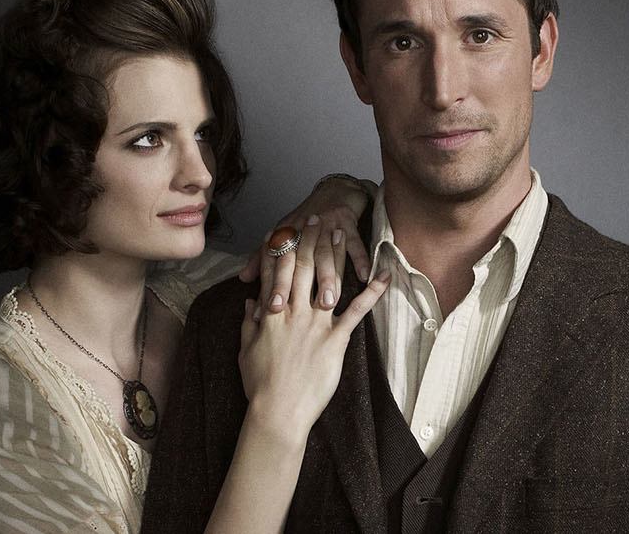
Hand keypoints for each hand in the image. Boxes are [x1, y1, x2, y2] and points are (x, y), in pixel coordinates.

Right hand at [238, 216, 387, 435]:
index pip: (274, 272)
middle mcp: (292, 313)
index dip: (282, 247)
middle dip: (308, 239)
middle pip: (301, 267)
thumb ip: (249, 322)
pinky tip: (383, 276)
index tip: (287, 228)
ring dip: (334, 253)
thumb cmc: (260, 385)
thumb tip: (252, 301)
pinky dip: (372, 293)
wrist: (278, 411)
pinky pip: (356, 312)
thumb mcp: (246, 350)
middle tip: (315, 218)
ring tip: (339, 229)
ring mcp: (315, 325)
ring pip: (326, 280)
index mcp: (269, 314)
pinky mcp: (335, 340)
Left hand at [240, 175, 373, 314]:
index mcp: (285, 235)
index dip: (272, 285)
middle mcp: (303, 230)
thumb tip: (243, 279)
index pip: (275, 263)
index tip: (270, 308)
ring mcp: (325, 225)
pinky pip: (355, 243)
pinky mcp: (347, 222)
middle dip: (295, 285)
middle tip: (295, 310)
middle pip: (298, 261)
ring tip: (329, 301)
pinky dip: (360, 259)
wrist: (335, 191)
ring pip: (325, 255)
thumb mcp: (283, 234)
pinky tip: (365, 276)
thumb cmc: (307, 218)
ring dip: (328, 277)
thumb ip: (262, 258)